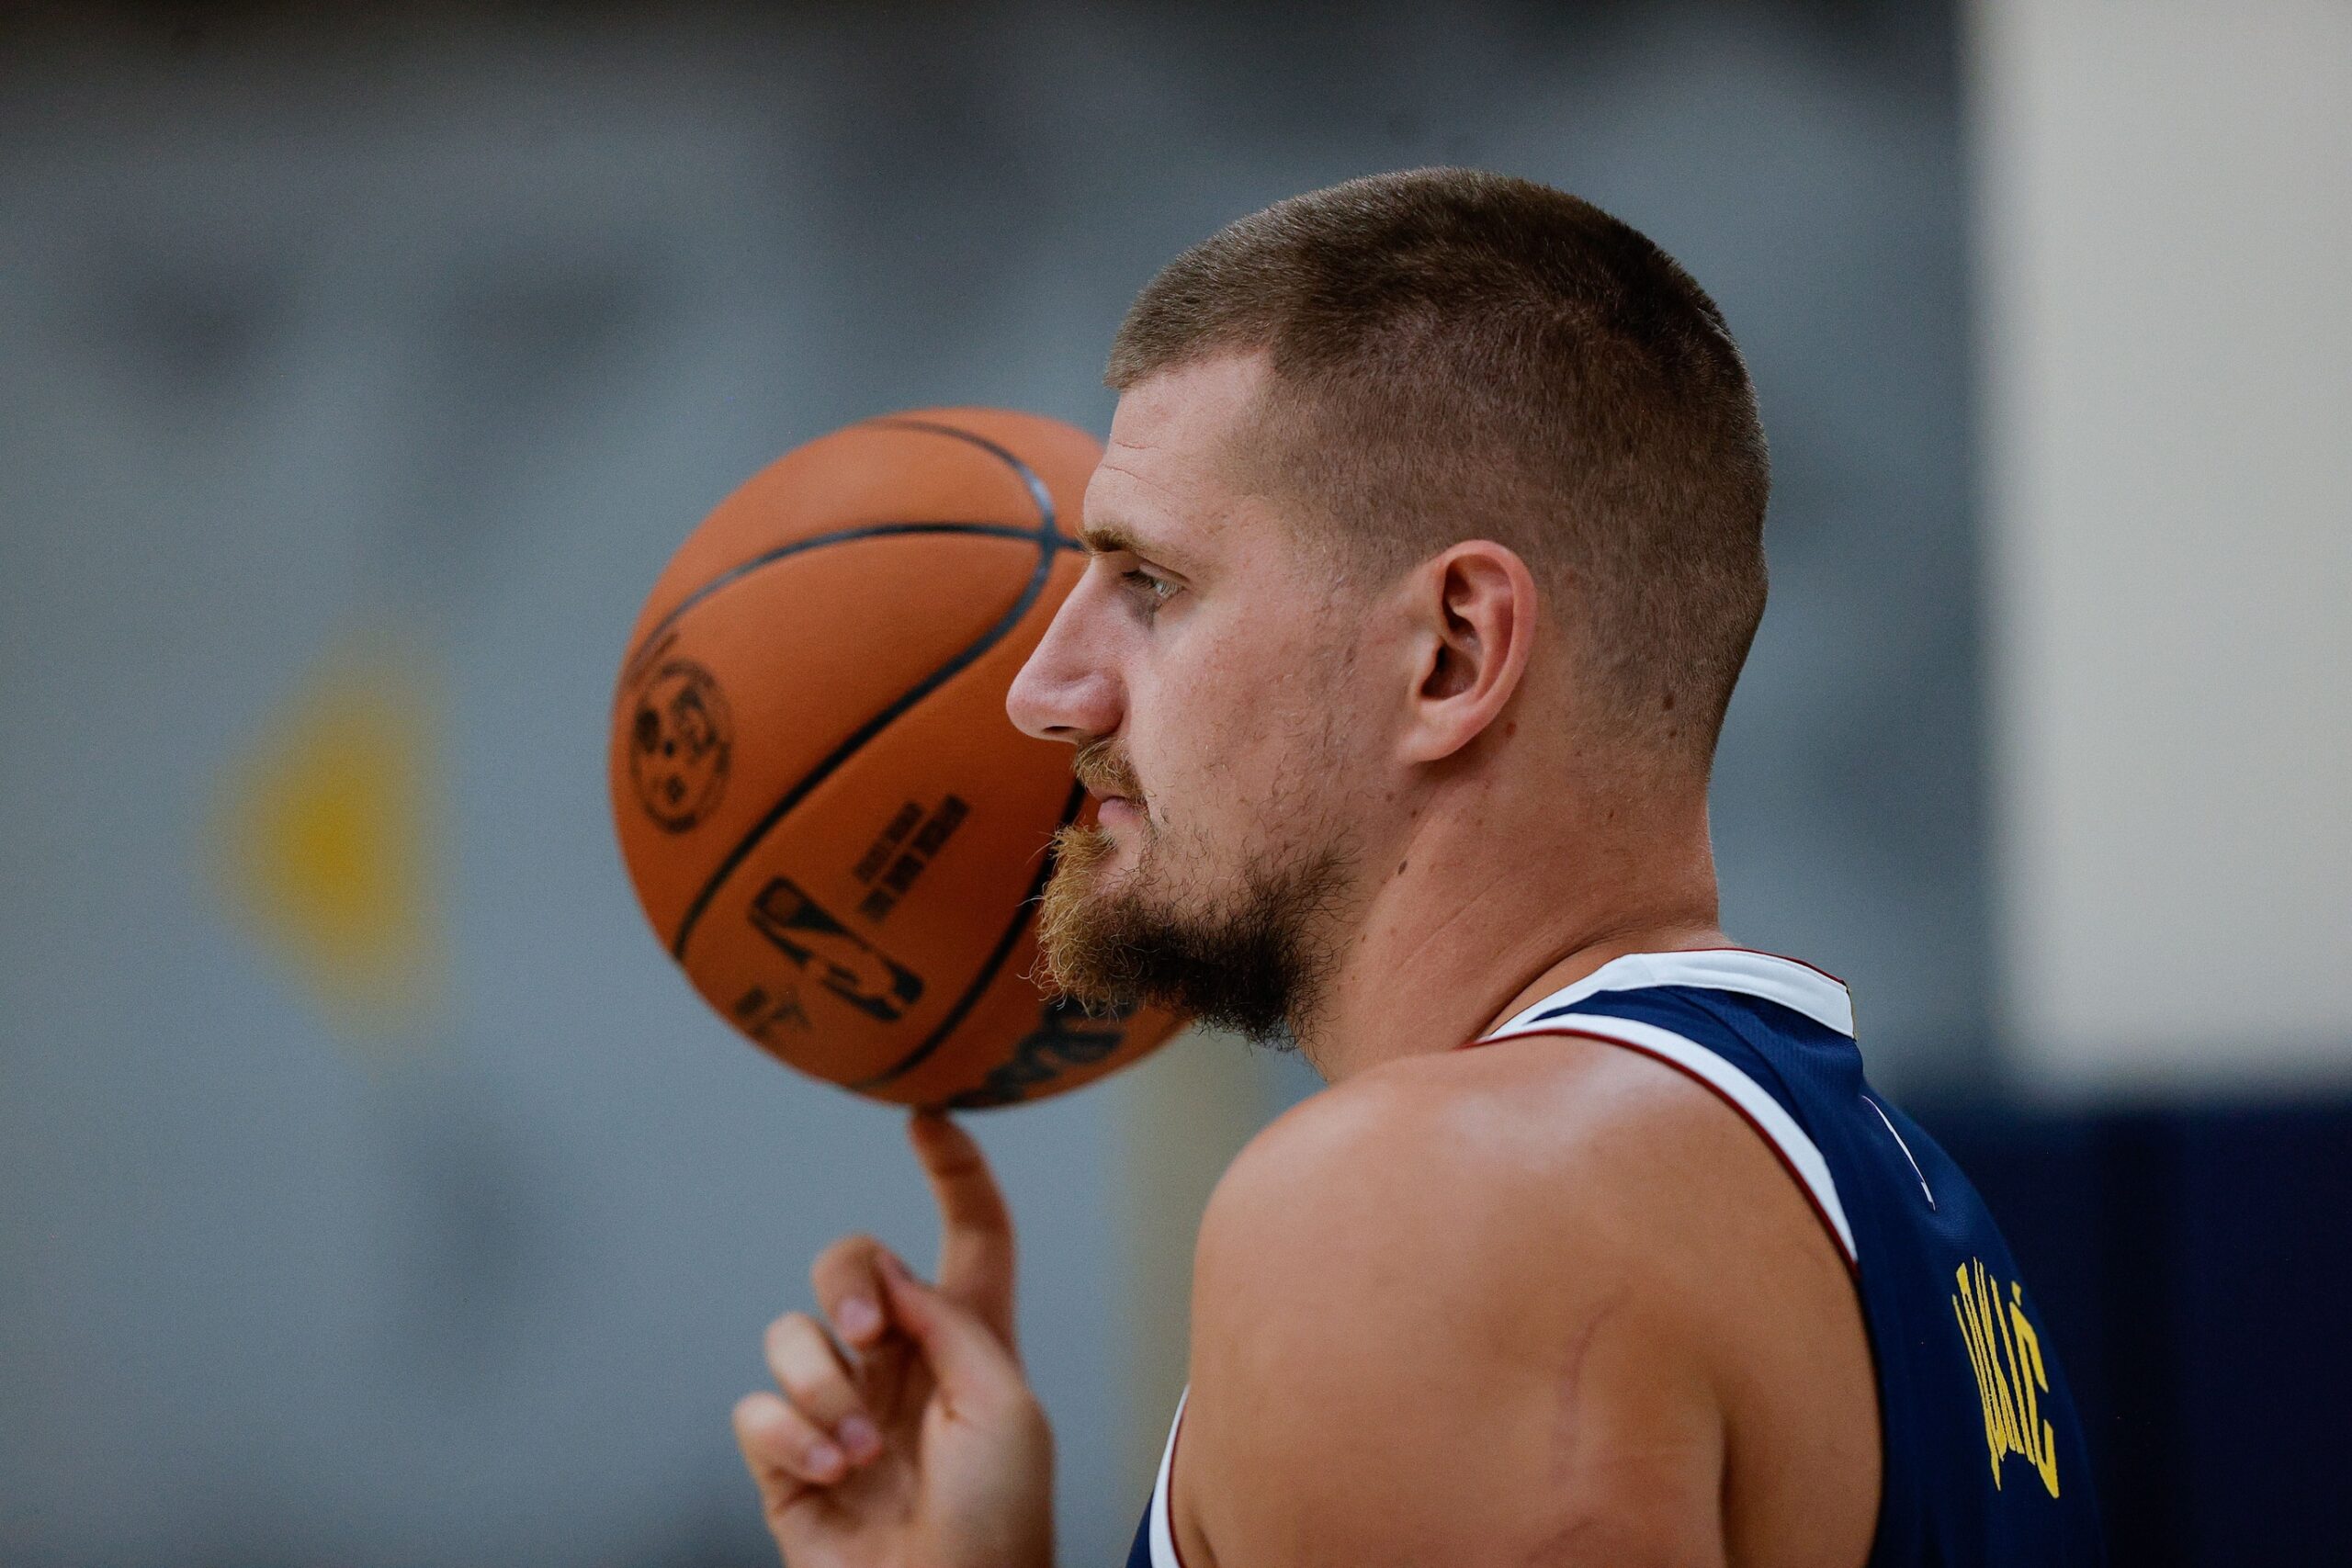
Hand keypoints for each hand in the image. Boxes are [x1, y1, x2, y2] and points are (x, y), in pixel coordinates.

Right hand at [734, 1112, 1053, 1567]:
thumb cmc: (1000, 1521)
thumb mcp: (1006, 1406)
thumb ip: (952, 1323)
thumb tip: (894, 1276)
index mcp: (973, 1341)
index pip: (971, 1235)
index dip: (956, 1172)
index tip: (929, 1119)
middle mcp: (902, 1361)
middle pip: (852, 1259)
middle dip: (847, 1276)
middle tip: (868, 1330)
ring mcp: (841, 1407)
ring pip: (790, 1331)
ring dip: (822, 1385)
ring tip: (861, 1447)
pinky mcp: (787, 1460)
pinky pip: (754, 1406)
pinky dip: (789, 1435)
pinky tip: (831, 1474)